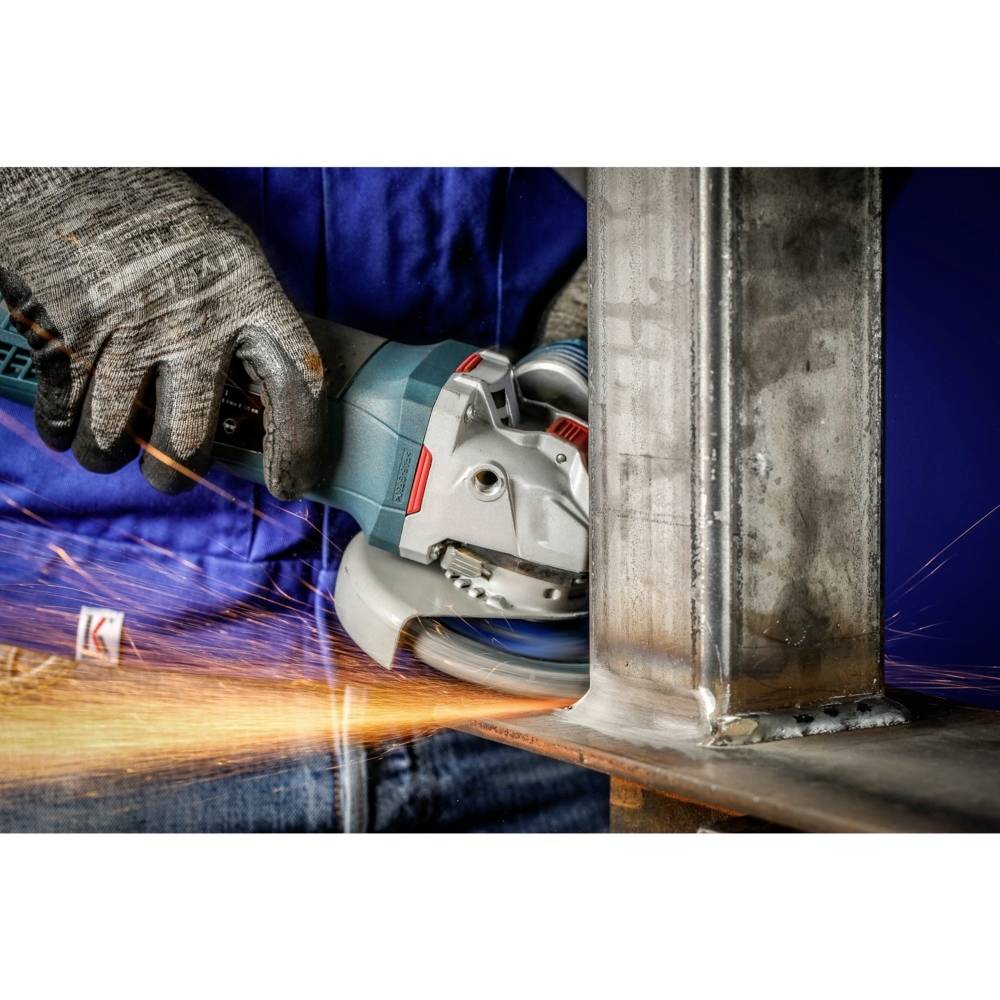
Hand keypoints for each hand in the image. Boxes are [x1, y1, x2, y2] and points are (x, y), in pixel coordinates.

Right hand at [0, 168, 324, 498]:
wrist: (71, 164)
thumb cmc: (159, 219)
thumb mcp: (230, 256)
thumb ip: (251, 322)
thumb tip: (265, 397)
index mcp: (252, 294)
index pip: (299, 385)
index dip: (299, 446)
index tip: (290, 484)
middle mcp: (197, 317)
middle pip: (190, 441)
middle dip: (175, 475)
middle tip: (170, 472)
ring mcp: (130, 327)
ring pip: (117, 439)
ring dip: (109, 453)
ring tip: (109, 444)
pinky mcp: (68, 330)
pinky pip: (67, 415)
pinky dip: (64, 430)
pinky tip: (68, 420)